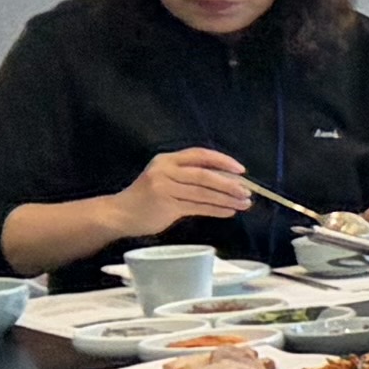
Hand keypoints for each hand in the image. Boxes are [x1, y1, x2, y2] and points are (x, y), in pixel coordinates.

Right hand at [120, 147, 257, 238]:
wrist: (120, 214)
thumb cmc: (148, 196)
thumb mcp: (165, 177)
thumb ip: (189, 175)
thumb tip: (227, 180)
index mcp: (167, 160)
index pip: (200, 155)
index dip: (222, 161)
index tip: (241, 170)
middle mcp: (165, 170)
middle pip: (205, 175)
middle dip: (229, 184)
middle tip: (247, 192)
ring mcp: (164, 188)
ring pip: (203, 193)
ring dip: (227, 199)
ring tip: (244, 204)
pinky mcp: (166, 205)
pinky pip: (197, 207)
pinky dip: (216, 210)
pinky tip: (229, 212)